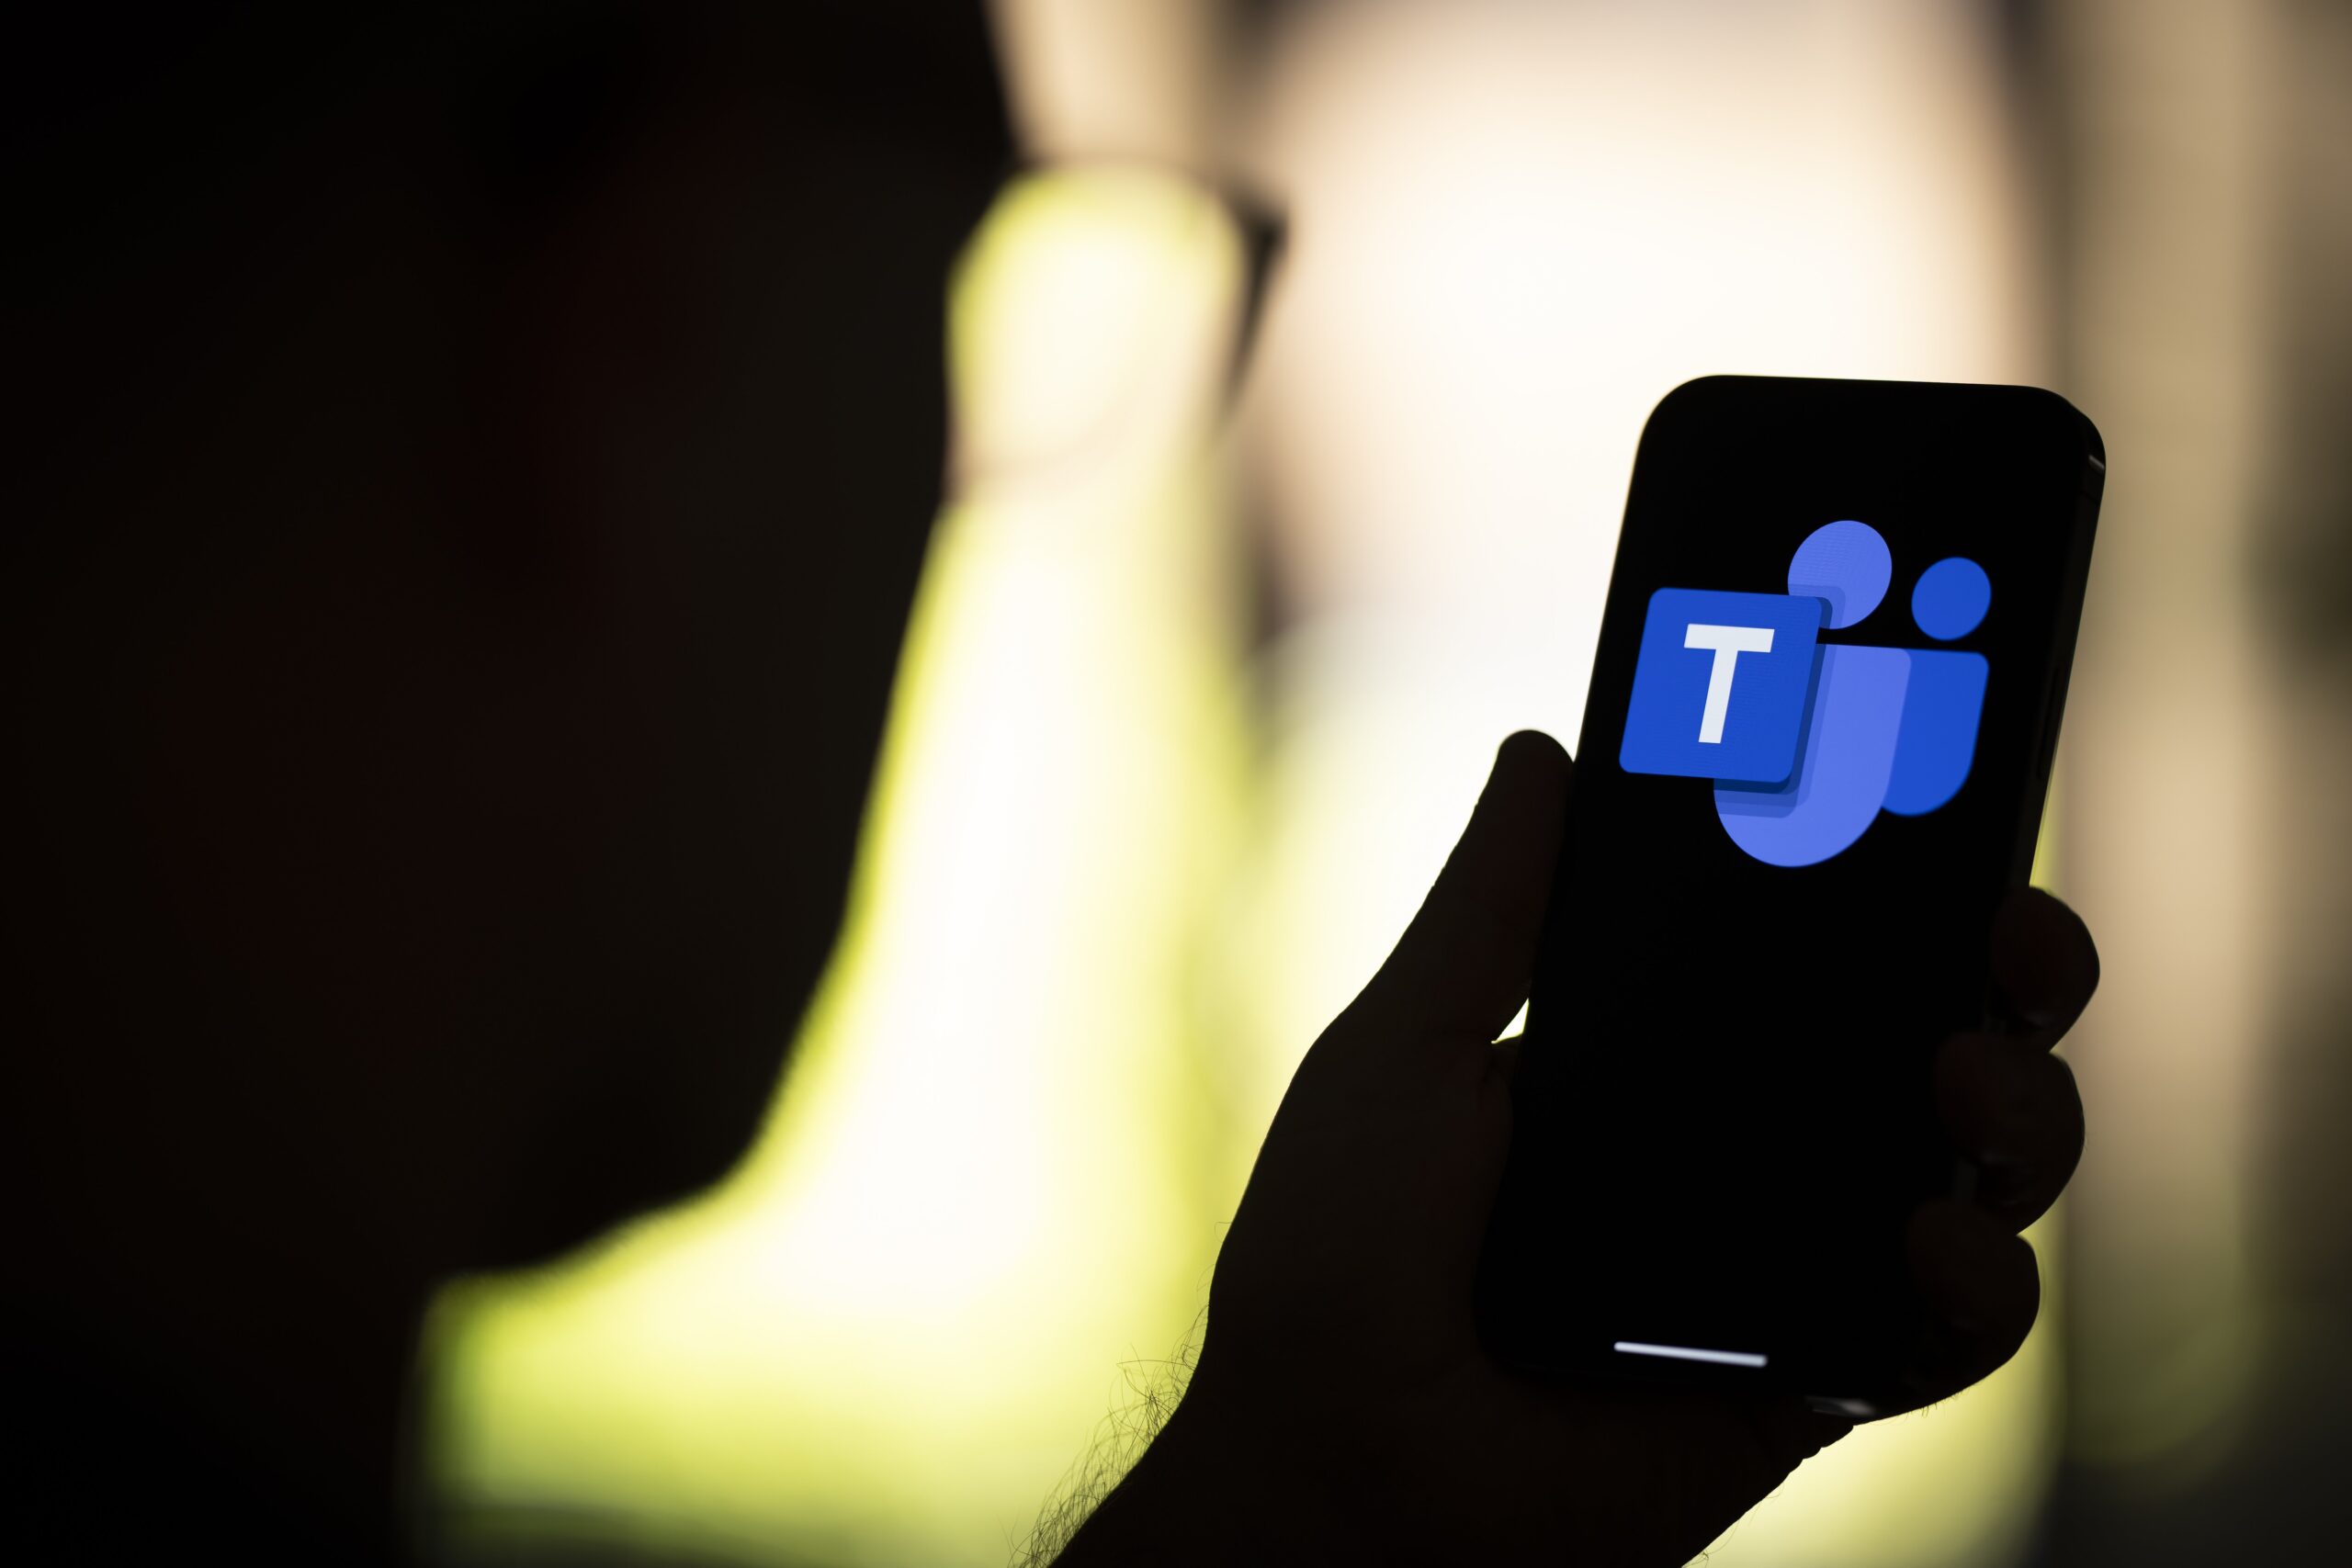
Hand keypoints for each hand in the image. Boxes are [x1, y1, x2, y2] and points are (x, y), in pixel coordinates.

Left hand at [1060, 731, 2096, 1565]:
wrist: (1338, 1456)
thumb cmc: (1338, 1250)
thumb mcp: (1411, 1045)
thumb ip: (1494, 907)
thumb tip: (1543, 750)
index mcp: (1659, 1051)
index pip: (1817, 944)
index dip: (1900, 873)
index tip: (1941, 786)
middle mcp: (1749, 1144)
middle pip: (1939, 1038)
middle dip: (2012, 973)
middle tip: (2006, 934)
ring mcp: (1796, 1258)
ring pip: (1986, 1169)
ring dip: (2024, 1110)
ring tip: (1959, 1080)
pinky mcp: (1820, 1375)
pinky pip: (1958, 1326)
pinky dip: (1979, 1280)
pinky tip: (1926, 1239)